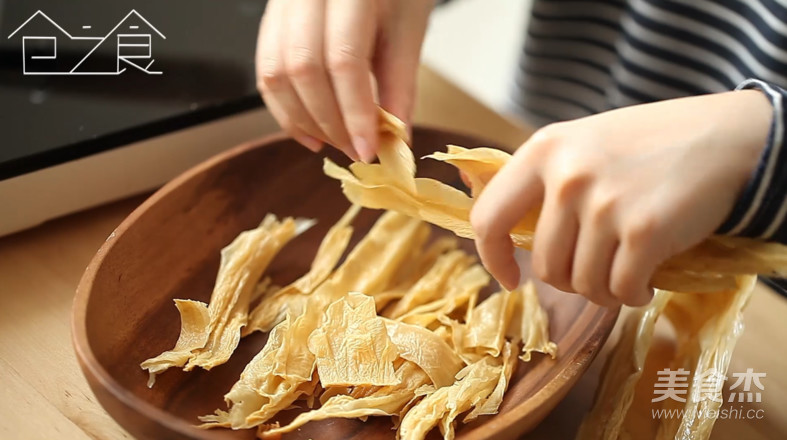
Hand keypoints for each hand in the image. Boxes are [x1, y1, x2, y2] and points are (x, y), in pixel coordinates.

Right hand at [255, 0, 432, 161]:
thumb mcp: (408, 26)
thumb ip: (400, 83)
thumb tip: (395, 138)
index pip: (343, 58)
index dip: (354, 112)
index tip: (368, 148)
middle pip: (302, 69)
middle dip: (329, 121)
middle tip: (354, 149)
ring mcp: (281, 4)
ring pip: (275, 73)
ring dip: (303, 120)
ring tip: (332, 142)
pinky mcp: (271, 19)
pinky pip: (266, 70)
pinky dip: (285, 108)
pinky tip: (308, 130)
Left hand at [470, 90, 771, 305]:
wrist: (726, 136)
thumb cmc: (648, 144)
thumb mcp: (581, 143)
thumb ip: (540, 180)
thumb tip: (495, 232)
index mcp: (543, 150)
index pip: (489, 218)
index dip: (493, 257)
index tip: (510, 277)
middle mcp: (567, 176)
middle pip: (544, 265)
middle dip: (568, 280)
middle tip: (594, 269)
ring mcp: (604, 204)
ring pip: (582, 284)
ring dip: (603, 290)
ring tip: (624, 270)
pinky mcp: (644, 231)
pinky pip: (621, 290)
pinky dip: (633, 295)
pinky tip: (645, 281)